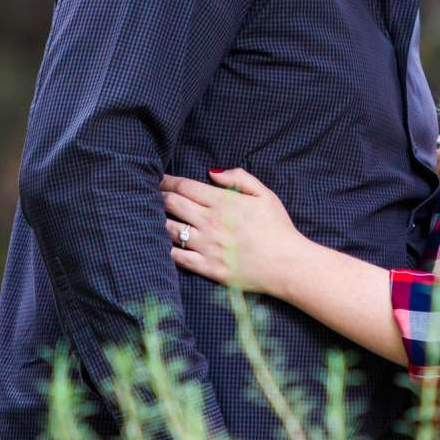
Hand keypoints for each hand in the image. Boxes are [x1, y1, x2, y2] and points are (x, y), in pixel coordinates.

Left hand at [161, 167, 307, 296]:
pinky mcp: (207, 268)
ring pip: (170, 229)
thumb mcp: (265, 194)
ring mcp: (207, 246)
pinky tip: (165, 244)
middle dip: (159, 196)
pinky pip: (178, 257)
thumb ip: (239, 178)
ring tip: (155, 217)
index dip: (168, 181)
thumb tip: (212, 172)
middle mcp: (210, 223)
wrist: (287, 265)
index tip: (160, 180)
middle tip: (152, 195)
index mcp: (223, 203)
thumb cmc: (278, 228)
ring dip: (159, 221)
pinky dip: (167, 249)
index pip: (185, 187)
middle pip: (172, 204)